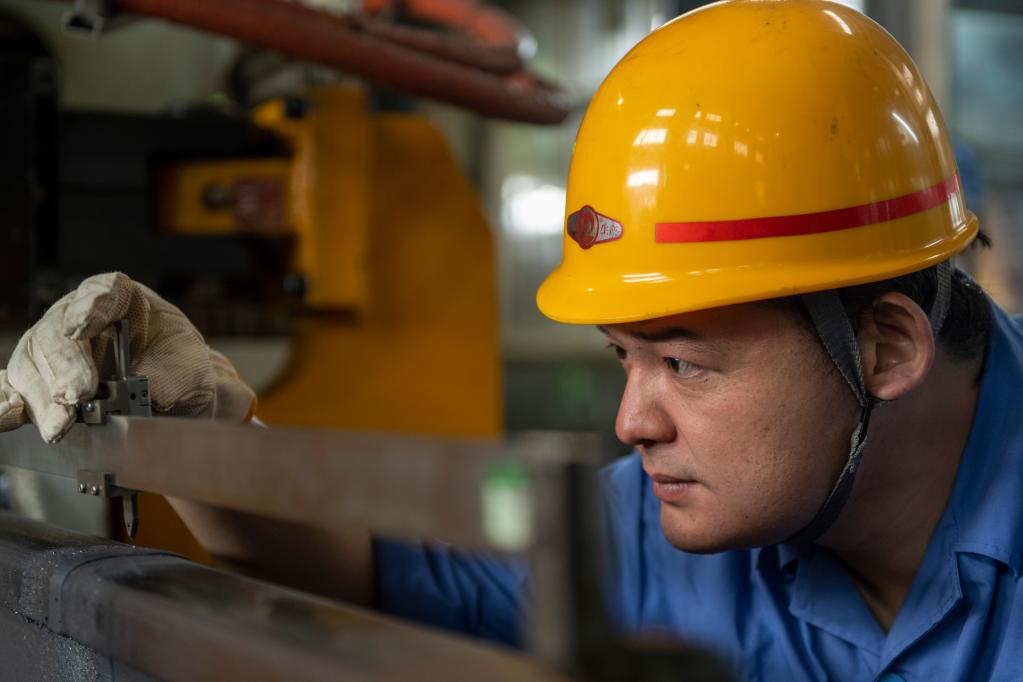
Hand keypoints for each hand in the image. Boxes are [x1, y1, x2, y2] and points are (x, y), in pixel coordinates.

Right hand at [0, 272, 255, 442]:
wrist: (174, 393)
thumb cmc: (181, 367)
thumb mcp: (191, 366)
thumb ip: (172, 373)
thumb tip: (150, 391)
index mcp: (122, 299)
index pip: (104, 292)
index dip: (91, 306)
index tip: (82, 326)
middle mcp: (78, 317)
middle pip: (58, 333)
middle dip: (66, 365)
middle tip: (78, 395)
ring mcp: (53, 349)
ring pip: (33, 364)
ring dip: (44, 396)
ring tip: (62, 423)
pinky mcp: (40, 381)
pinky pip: (15, 388)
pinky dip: (8, 403)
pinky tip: (9, 416)